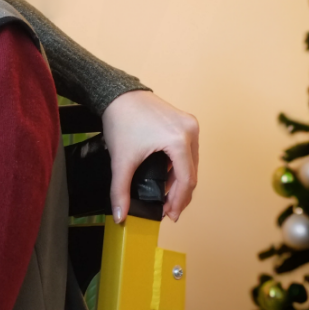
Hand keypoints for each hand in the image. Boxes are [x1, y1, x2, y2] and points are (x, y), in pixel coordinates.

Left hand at [101, 90, 198, 222]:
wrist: (116, 93)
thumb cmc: (121, 120)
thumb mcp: (121, 159)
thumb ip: (120, 190)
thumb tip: (120, 216)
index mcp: (179, 140)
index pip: (186, 180)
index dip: (179, 201)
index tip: (170, 215)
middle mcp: (190, 131)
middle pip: (191, 172)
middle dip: (180, 194)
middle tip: (169, 210)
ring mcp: (189, 124)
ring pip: (191, 161)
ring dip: (180, 180)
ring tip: (167, 196)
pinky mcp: (184, 121)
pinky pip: (187, 149)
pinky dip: (179, 165)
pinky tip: (167, 176)